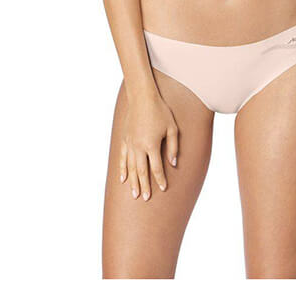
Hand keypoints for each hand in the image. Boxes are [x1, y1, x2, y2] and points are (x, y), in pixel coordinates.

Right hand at [119, 85, 178, 200]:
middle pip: (142, 172)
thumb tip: (173, 163)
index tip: (163, 189)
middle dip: (144, 186)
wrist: (142, 98)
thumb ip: (173, 146)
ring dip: (133, 182)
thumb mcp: (172, 128)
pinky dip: (122, 169)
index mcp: (152, 145)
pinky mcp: (124, 139)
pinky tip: (122, 179)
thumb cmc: (160, 111)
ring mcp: (130, 144)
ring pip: (131, 167)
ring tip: (134, 194)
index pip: (156, 168)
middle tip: (145, 198)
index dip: (160, 180)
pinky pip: (123, 158)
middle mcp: (139, 147)